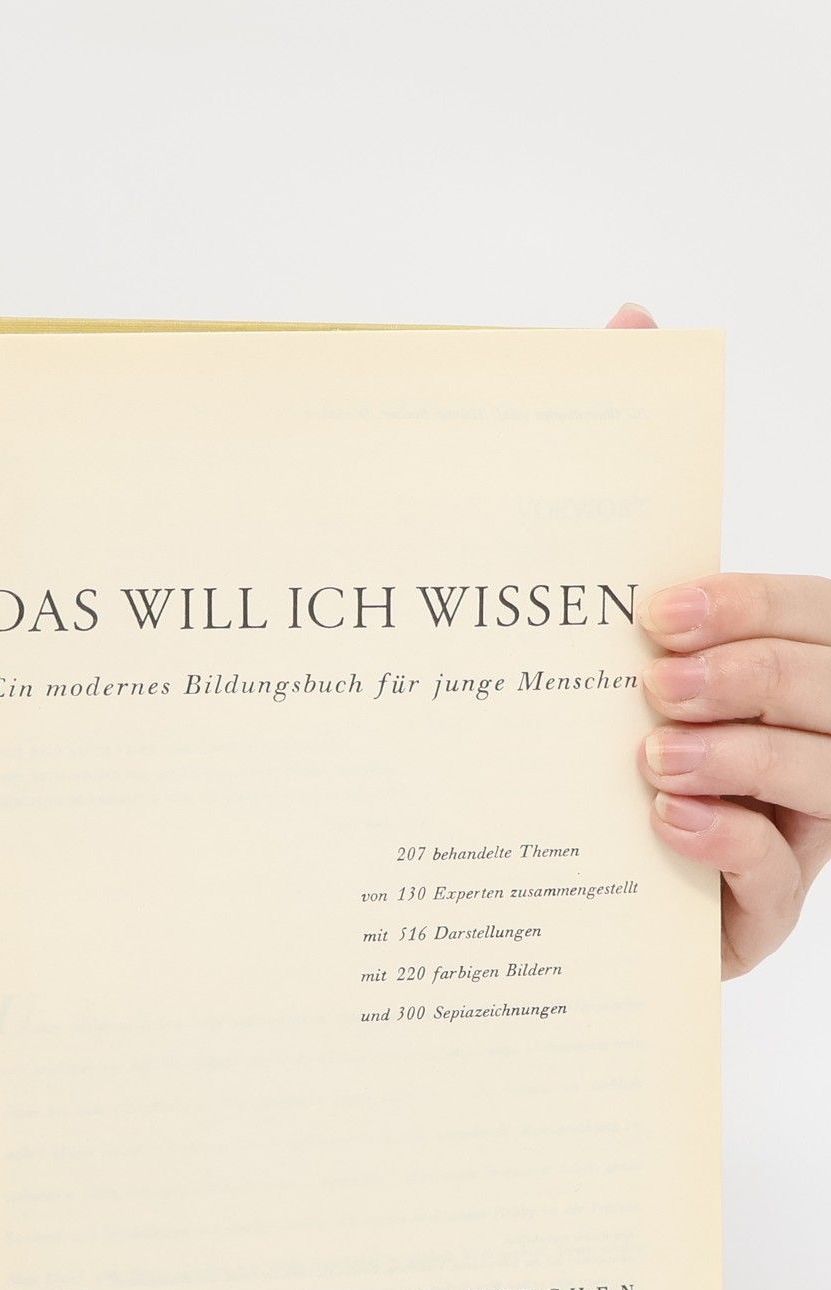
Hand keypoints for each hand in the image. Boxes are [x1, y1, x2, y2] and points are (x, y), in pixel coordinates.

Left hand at [609, 303, 825, 976]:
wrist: (547, 880)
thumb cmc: (587, 724)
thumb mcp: (597, 611)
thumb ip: (622, 488)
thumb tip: (628, 315)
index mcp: (786, 662)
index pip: (815, 614)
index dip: (753, 605)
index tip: (661, 609)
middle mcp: (810, 735)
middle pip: (829, 689)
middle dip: (753, 675)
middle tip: (653, 677)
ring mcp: (799, 825)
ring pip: (821, 780)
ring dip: (739, 758)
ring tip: (649, 752)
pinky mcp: (759, 913)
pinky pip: (780, 879)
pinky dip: (729, 845)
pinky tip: (664, 822)